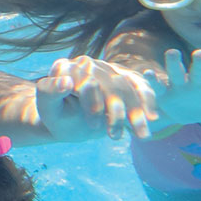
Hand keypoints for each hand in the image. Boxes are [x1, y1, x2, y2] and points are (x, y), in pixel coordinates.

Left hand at [36, 56, 158, 140]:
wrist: (68, 120)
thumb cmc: (56, 114)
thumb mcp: (47, 108)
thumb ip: (49, 92)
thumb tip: (65, 81)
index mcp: (66, 68)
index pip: (85, 81)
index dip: (92, 102)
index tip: (95, 124)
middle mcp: (88, 64)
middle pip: (109, 84)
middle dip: (116, 112)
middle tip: (115, 136)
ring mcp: (107, 69)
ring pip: (127, 87)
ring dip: (136, 112)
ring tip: (141, 136)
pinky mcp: (124, 77)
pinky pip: (140, 86)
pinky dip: (149, 102)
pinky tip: (153, 118)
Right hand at [146, 49, 200, 126]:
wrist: (190, 113)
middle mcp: (200, 80)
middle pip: (200, 70)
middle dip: (200, 63)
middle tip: (200, 53)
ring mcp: (182, 84)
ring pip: (177, 72)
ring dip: (174, 63)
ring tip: (172, 52)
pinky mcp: (166, 92)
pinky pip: (159, 85)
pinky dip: (154, 79)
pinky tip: (150, 73)